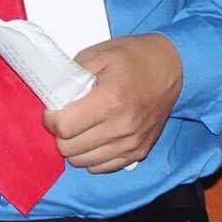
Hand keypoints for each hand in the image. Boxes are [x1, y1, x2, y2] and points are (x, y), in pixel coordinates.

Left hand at [42, 34, 182, 173]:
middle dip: (60, 134)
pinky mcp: (139, 152)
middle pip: (71, 149)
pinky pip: (104, 167)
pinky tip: (93, 138)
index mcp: (110, 100)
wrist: (170, 67)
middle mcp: (121, 127)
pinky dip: (92, 156)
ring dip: (75, 147)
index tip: (51, 111)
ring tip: (78, 128)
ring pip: (85, 162)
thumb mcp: (99, 54)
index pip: (65, 127)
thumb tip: (53, 95)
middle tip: (64, 118)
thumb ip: (73, 75)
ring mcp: (132, 143)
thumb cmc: (132, 57)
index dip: (50, 119)